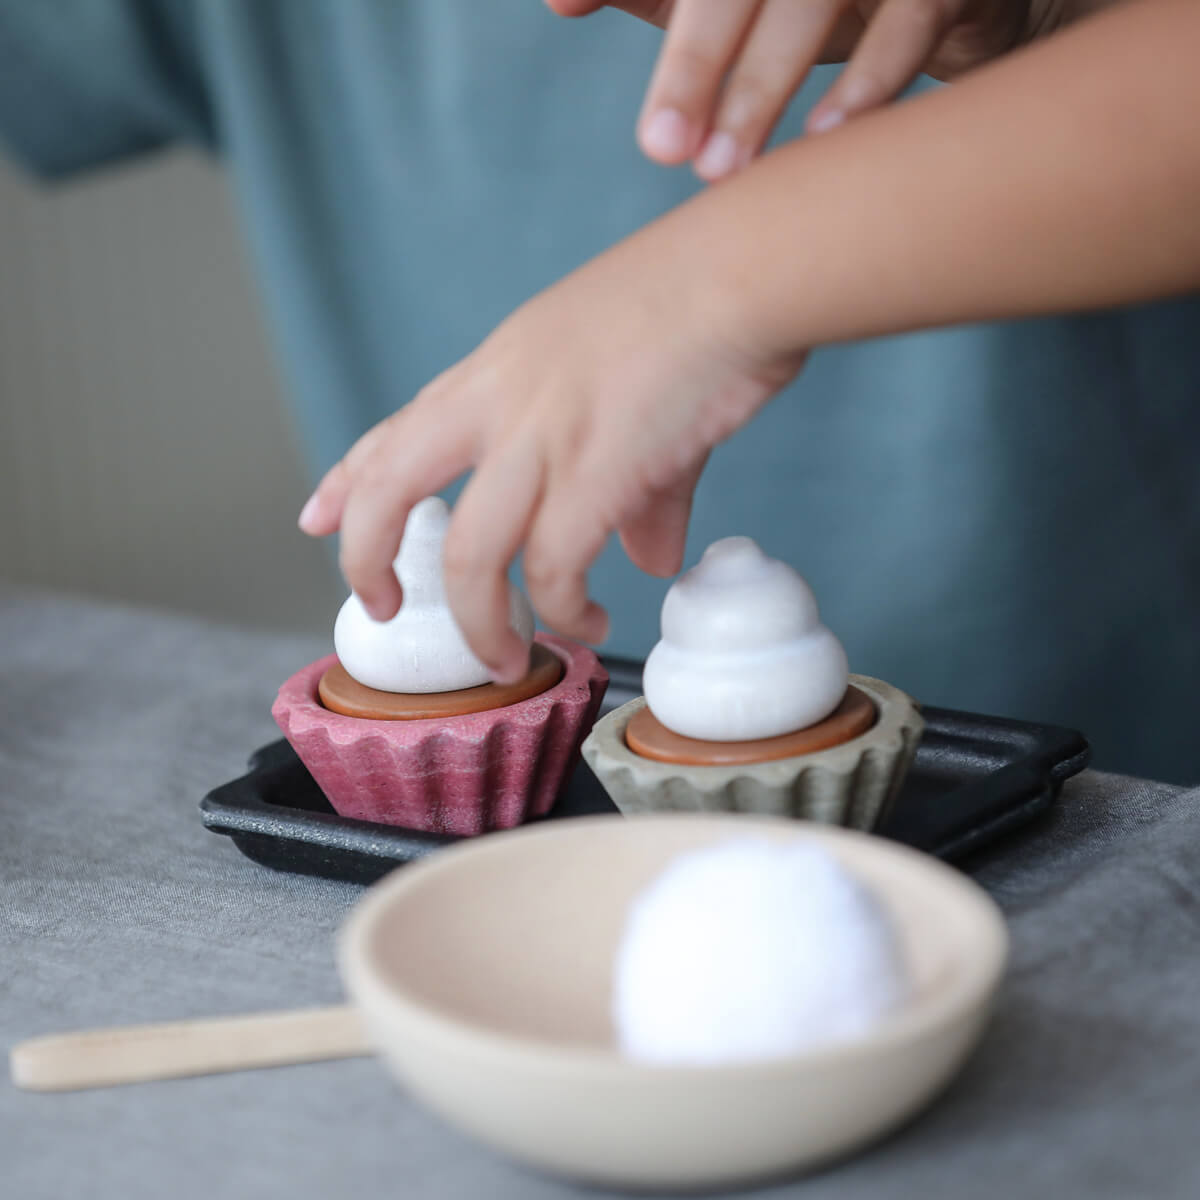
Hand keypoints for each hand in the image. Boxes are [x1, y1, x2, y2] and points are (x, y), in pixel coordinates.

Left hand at [299, 220, 805, 682]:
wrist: (742, 271)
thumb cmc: (694, 308)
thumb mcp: (631, 393)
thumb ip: (632, 489)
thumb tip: (649, 558)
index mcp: (496, 372)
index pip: (397, 429)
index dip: (349, 481)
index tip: (317, 518)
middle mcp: (499, 402)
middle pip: (389, 486)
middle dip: (367, 557)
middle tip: (376, 607)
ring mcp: (540, 436)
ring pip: (467, 556)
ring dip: (478, 624)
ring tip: (502, 659)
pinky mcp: (594, 472)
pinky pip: (554, 570)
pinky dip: (563, 612)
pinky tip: (590, 622)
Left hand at [547, 0, 1066, 178]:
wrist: (950, 1)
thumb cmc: (816, 3)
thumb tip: (558, 1)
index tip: (563, 5)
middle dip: (694, 63)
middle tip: (660, 148)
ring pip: (812, 2)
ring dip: (763, 87)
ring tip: (718, 169)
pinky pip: (910, 21)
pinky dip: (868, 83)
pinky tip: (823, 139)